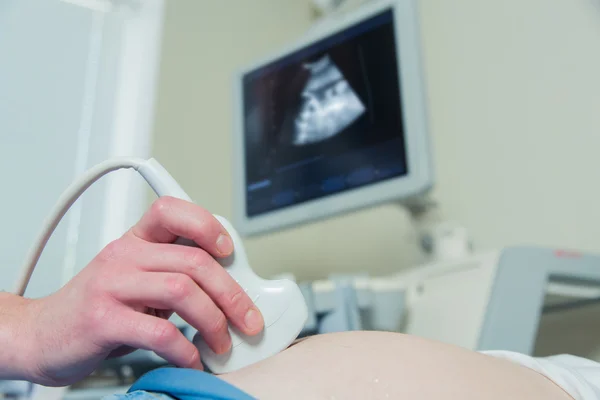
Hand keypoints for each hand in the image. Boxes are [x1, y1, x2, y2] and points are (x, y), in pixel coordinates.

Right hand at [19, 197, 263, 385]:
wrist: (41, 334)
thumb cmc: (97, 308)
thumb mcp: (135, 279)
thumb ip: (172, 275)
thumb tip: (226, 288)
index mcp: (134, 241)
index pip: (172, 210)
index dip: (207, 224)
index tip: (230, 250)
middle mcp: (123, 256)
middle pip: (194, 260)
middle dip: (231, 293)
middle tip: (247, 318)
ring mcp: (111, 286)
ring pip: (183, 291)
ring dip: (214, 322)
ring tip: (221, 343)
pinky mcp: (103, 320)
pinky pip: (160, 332)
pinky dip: (186, 350)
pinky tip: (192, 359)